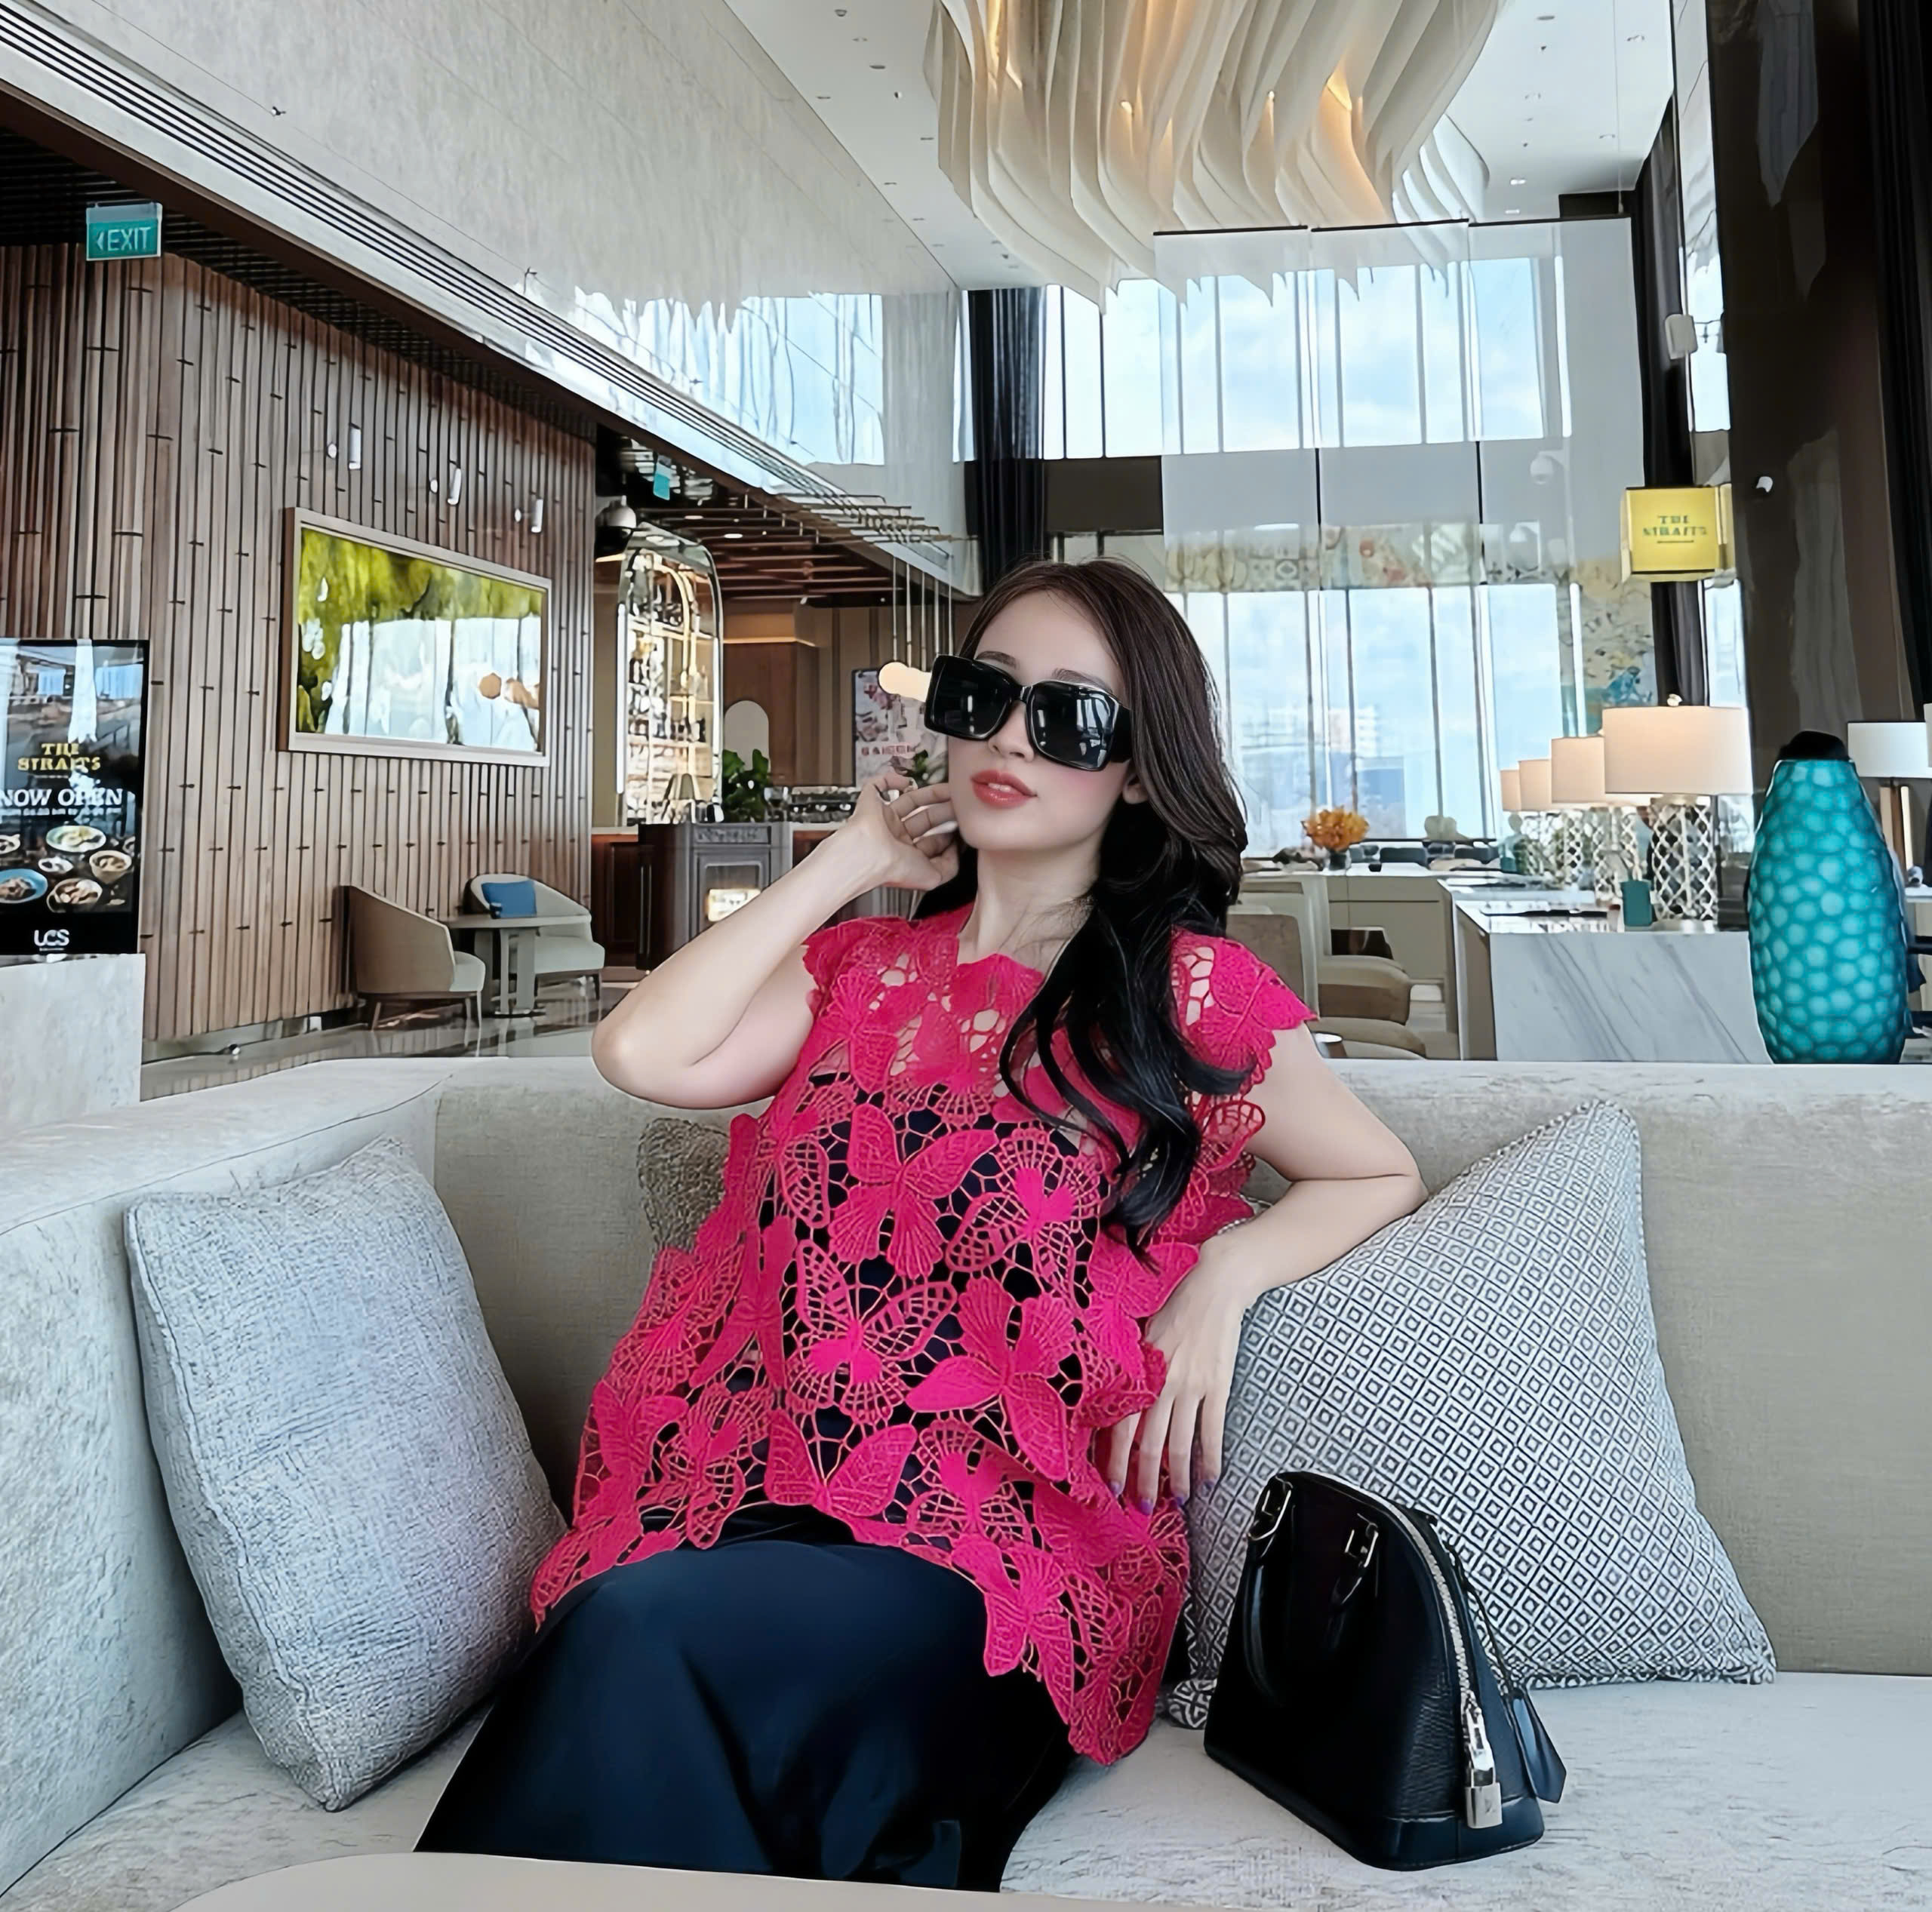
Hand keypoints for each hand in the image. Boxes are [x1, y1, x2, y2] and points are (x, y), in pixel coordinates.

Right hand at [830, 772, 959, 892]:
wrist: (868, 856)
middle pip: (924, 819)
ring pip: (909, 801)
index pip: (931, 841)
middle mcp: (894, 839)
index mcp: (907, 856)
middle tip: (958, 804)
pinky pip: (877, 786)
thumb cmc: (893, 869)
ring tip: (948, 790)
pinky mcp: (870, 804)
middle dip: (943, 811)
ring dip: (930, 794)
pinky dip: (890, 780)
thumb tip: (955, 849)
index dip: (948, 833)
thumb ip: (950, 866)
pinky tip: (906, 782)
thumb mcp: (934, 877)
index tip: (962, 824)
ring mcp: (883, 820)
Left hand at [1098, 1228, 1253, 1509]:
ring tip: (1179, 1501)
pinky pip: (1213, 1431)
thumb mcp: (1143, 1331)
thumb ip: (1134, 1366)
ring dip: (1178, 1479)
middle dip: (1144, 1481)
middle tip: (1142, 1508)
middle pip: (1149, 1444)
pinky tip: (1211, 1478)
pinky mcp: (1218, 1384)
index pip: (1121, 1424)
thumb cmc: (1176, 1303)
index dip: (1115, 1460)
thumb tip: (1119, 1401)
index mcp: (1140, 1369)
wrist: (1216, 1282)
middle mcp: (1162, 1381)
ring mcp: (1191, 1385)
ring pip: (1180, 1444)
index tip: (1112, 1486)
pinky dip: (1211, 1459)